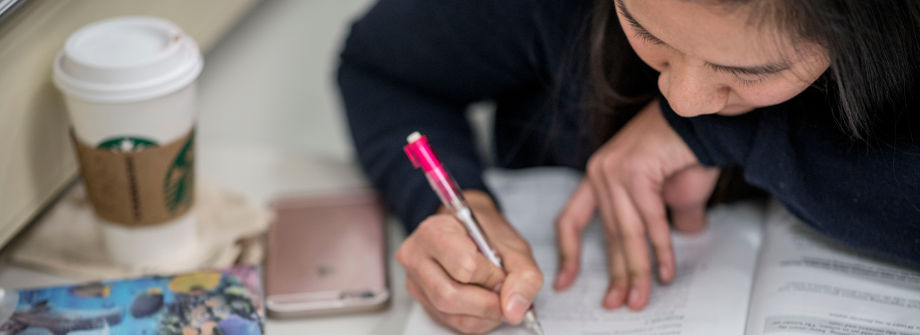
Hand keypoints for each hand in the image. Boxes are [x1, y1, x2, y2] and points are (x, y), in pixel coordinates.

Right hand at [397, 190, 542, 333]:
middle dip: (486, 303)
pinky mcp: (421, 300)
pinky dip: (475, 319)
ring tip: (494, 297)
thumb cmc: (487, 233)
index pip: (465, 266)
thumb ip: (523, 276)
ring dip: (483, 315)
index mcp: (435, 231)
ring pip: (450, 314)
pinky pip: (450, 322)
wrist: (468, 230)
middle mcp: (416, 256)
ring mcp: (414, 280)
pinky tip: (482, 303)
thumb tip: (514, 310)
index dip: (492, 277)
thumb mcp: (514, 246)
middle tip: (502, 293)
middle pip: (450, 296)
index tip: (502, 272)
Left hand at [553, 100, 719, 310]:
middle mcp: (600, 172)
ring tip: (640, 297)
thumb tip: (664, 254)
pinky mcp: (634, 171)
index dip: (568, 253)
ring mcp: (614, 170)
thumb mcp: (667, 197)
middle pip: (605, 234)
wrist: (706, 121)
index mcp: (599, 176)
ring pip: (625, 233)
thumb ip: (658, 226)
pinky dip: (658, 251)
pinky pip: (648, 222)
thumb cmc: (686, 150)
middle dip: (616, 274)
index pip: (572, 220)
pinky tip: (663, 272)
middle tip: (619, 302)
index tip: (565, 281)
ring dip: (636, 271)